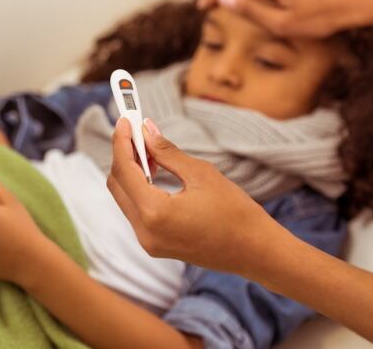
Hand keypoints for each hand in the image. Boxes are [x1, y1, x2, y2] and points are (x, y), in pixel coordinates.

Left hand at [106, 118, 279, 274]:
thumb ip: (168, 152)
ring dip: (131, 172)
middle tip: (137, 132)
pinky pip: (136, 212)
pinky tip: (155, 173)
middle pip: (117, 185)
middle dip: (123, 155)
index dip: (121, 141)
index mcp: (154, 213)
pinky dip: (139, 190)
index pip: (124, 170)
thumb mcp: (201, 174)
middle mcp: (145, 232)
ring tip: (150, 150)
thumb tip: (147, 130)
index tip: (124, 120)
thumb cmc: (235, 213)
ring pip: (124, 199)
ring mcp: (149, 242)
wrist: (255, 252)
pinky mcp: (156, 245)